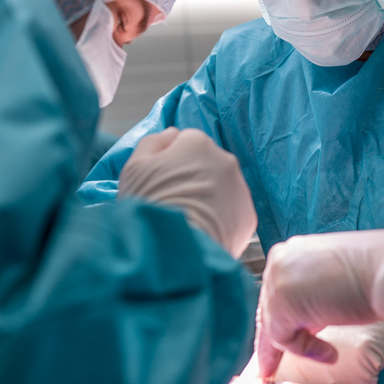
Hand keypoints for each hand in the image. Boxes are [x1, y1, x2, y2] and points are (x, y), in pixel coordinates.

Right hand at [117, 127, 257, 258]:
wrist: (171, 249)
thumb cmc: (148, 204)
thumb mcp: (134, 167)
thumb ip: (153, 142)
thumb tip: (172, 134)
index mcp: (197, 142)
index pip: (185, 142)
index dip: (171, 161)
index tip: (161, 180)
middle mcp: (225, 159)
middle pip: (207, 164)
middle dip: (194, 178)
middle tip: (174, 200)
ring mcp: (240, 188)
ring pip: (223, 188)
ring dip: (210, 197)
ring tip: (188, 218)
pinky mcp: (248, 217)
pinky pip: (232, 213)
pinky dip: (221, 220)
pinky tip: (202, 231)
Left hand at [256, 218, 383, 378]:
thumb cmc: (373, 272)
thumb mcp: (333, 279)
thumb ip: (311, 293)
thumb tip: (304, 321)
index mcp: (291, 252)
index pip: (276, 291)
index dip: (277, 320)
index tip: (275, 344)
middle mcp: (279, 261)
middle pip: (268, 309)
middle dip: (274, 340)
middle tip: (269, 368)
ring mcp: (277, 280)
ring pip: (274, 326)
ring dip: (298, 346)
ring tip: (323, 357)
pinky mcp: (282, 303)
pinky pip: (284, 339)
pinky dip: (307, 350)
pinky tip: (330, 353)